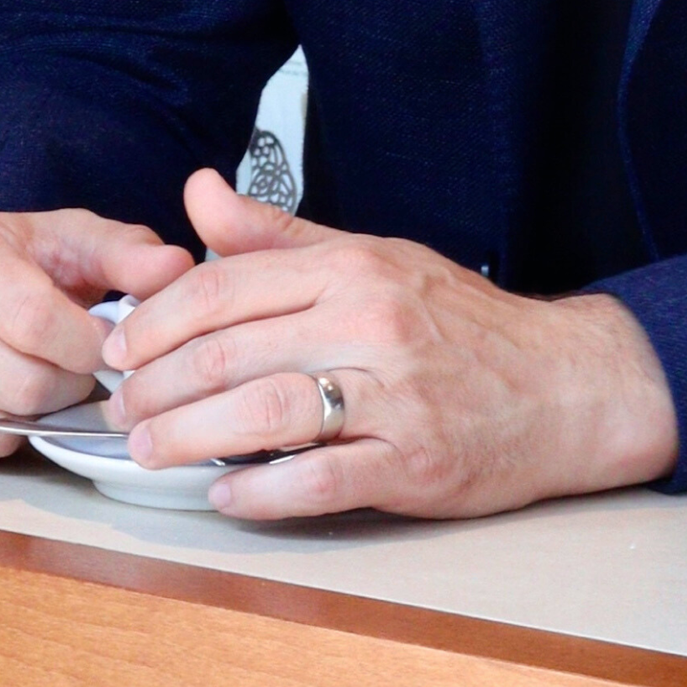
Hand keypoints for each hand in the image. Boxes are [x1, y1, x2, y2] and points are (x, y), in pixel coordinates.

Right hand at [0, 204, 194, 466]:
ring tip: (19, 376)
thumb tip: (177, 267)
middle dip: (64, 387)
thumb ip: (125, 252)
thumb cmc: (0, 261)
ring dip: (26, 417)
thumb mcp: (64, 240)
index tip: (107, 347)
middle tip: (64, 367)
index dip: (88, 347)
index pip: (39, 324)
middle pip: (20, 387)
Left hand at [101, 168, 679, 520]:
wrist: (568, 386)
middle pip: (230, 353)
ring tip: (151, 451)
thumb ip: (279, 237)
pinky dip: (261, 491)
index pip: (223, 288)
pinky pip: (319, 480)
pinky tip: (226, 493)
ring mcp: (394, 397)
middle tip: (119, 410)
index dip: (153, 322)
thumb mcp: (376, 258)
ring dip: (188, 439)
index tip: (117, 348)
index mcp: (355, 269)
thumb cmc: (467, 327)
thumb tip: (198, 193)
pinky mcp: (413, 463)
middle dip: (154, 387)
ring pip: (263, 413)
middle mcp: (372, 325)